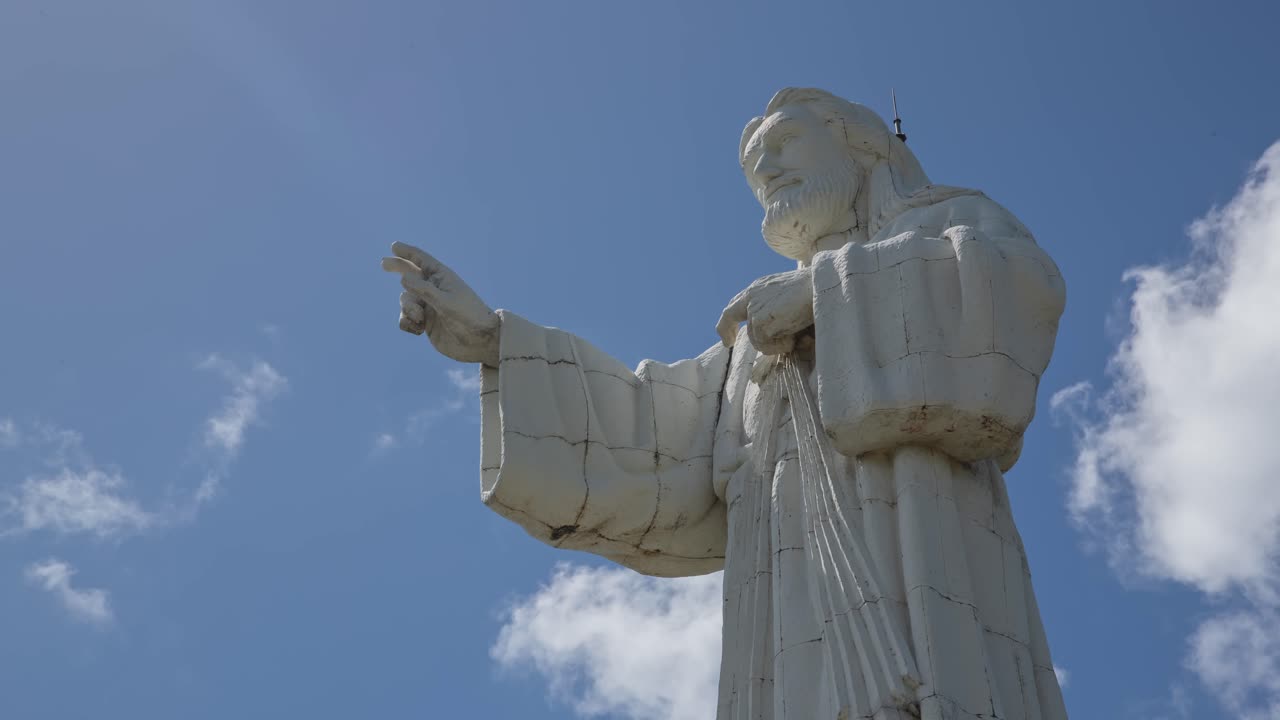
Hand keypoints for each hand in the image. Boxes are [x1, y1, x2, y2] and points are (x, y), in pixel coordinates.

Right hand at [381, 242, 500, 365]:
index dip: (408, 253)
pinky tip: (419, 330)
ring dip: (407, 309)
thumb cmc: (468, 317)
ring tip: (419, 318)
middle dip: (398, 268)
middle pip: (411, 275)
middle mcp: (434, 290)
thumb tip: (403, 277)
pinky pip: (406, 319)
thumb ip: (424, 290)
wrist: (480, 342)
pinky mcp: (426, 323)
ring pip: (405, 301)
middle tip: (383, 263)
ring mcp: (429, 306)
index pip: (423, 260)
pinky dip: (407, 323)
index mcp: (442, 278)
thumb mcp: (446, 302)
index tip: (394, 246)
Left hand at [716, 267, 813, 354]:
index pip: (737, 303)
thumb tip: (774, 337)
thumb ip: (776, 313)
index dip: (730, 319)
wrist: (823, 285)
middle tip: (727, 342)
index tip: (728, 335)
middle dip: (727, 330)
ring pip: (755, 338)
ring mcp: (754, 307)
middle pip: (729, 315)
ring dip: (775, 344)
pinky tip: (795, 338)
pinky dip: (781, 346)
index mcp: (760, 287)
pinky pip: (764, 344)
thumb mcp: (790, 300)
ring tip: (796, 337)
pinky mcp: (759, 320)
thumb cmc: (816, 293)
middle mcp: (752, 295)